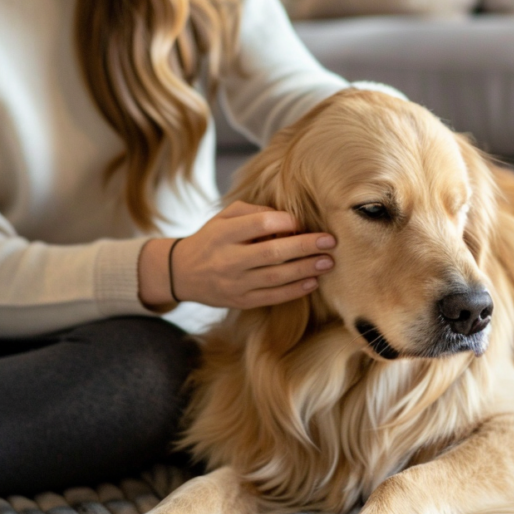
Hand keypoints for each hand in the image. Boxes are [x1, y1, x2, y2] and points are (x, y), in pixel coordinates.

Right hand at [138, 201, 335, 309]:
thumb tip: (286, 218)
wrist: (183, 273)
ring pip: (276, 277)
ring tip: (327, 262)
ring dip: (306, 269)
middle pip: (272, 252)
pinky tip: (312, 281)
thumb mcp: (223, 217)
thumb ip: (252, 212)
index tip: (301, 222)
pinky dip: (295, 290)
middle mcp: (228, 259)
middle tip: (330, 241)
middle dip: (305, 246)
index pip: (259, 224)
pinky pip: (273, 297)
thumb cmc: (212, 239)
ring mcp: (235, 283)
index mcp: (223, 234)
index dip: (285, 221)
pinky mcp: (241, 301)